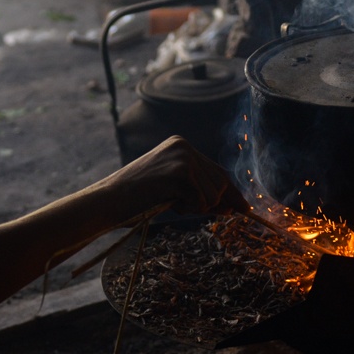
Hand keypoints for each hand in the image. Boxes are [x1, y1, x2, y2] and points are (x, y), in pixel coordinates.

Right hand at [103, 136, 245, 218]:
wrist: (109, 200)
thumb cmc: (137, 200)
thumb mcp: (173, 190)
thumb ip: (200, 191)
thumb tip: (232, 206)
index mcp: (181, 146)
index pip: (216, 171)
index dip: (231, 192)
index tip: (244, 208)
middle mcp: (184, 146)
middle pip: (220, 182)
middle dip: (214, 203)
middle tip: (187, 208)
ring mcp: (183, 157)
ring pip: (214, 193)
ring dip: (197, 207)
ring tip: (170, 201)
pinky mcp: (180, 172)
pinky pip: (202, 200)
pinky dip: (189, 208)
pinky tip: (168, 201)